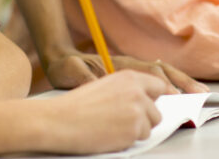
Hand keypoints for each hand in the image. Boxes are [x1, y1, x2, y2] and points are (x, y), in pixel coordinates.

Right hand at [36, 71, 168, 154]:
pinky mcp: (134, 129)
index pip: (158, 87)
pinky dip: (127, 140)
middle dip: (144, 120)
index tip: (149, 108)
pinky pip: (140, 139)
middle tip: (121, 123)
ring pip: (150, 127)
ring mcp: (138, 110)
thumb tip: (145, 102)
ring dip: (135, 131)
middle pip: (157, 111)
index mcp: (130, 77)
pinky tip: (109, 135)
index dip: (153, 100)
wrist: (59, 120)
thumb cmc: (77, 105)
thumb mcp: (105, 86)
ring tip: (112, 127)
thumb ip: (128, 90)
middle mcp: (138, 91)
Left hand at [43, 48, 207, 92]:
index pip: (148, 71)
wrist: (60, 59)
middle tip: (201, 94)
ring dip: (181, 83)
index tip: (176, 95)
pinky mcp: (128, 79)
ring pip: (162, 75)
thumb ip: (83, 74)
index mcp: (119, 64)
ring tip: (199, 93)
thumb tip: (94, 79)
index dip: (164, 83)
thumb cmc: (66, 67)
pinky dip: (170, 86)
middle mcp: (129, 66)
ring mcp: (130, 71)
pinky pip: (155, 81)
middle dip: (183, 82)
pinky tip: (180, 94)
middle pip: (162, 71)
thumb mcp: (70, 70)